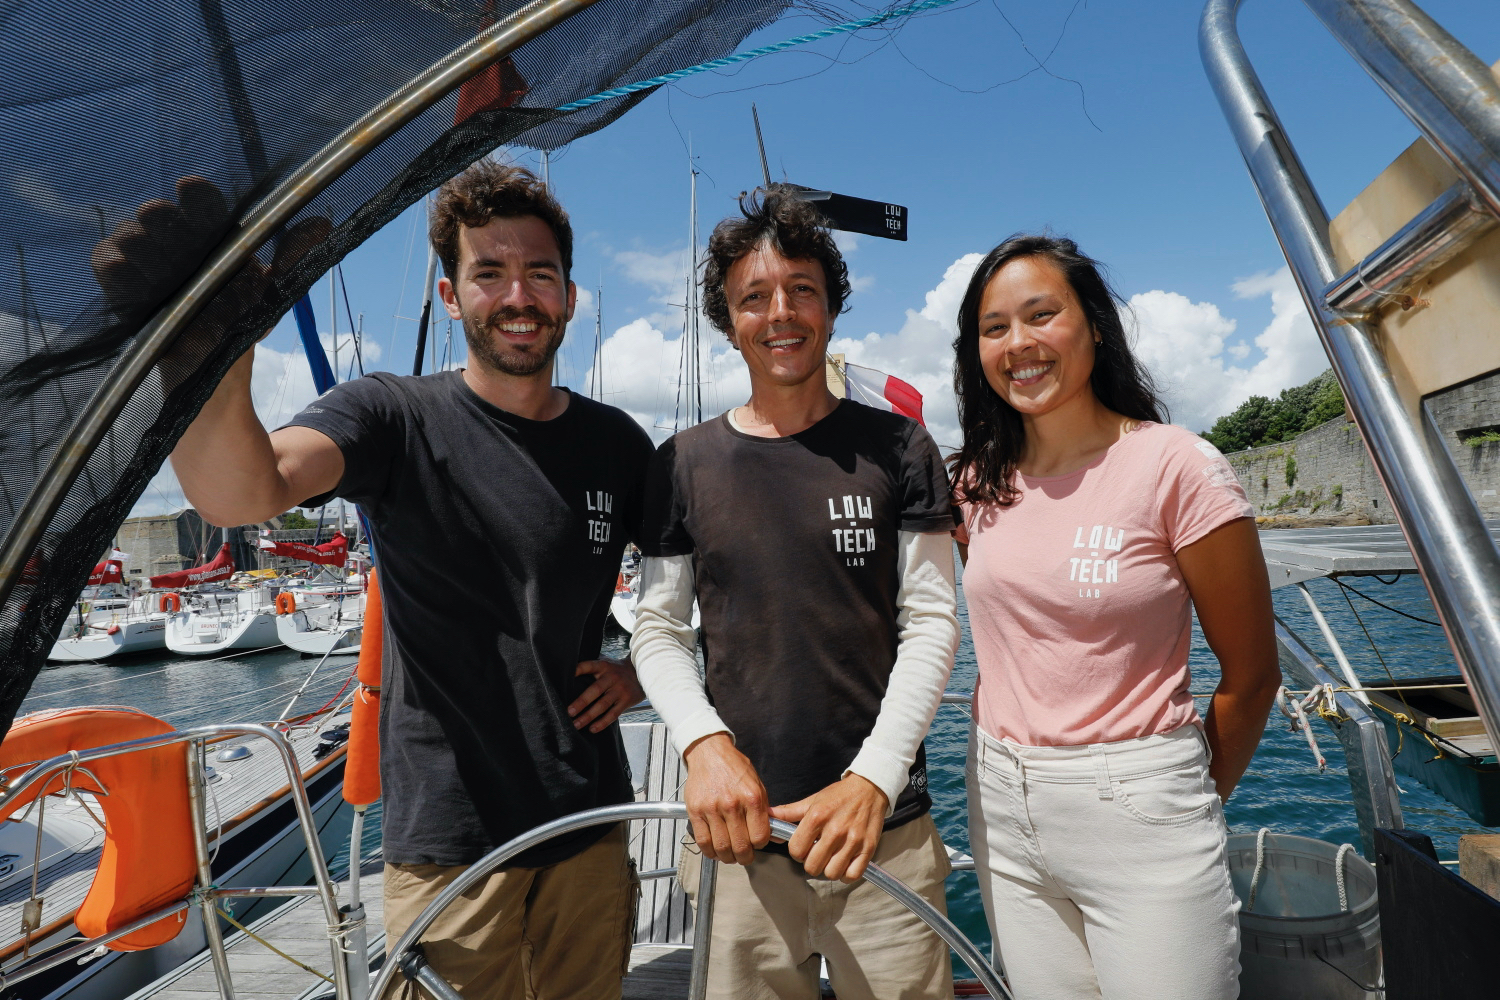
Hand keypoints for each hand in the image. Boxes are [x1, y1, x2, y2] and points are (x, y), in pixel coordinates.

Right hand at [90, 177, 329, 389]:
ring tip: (164, 273)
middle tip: (179, 242)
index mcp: (214, 240)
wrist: (214, 378)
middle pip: (159, 213)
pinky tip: (133, 273)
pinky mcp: (124, 289)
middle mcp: (179, 246)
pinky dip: (116, 265)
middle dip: (165, 221)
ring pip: (131, 234)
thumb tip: (326, 222)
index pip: (201, 203)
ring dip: (144, 247)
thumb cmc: (240, 329)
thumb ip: (292, 256)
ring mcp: (148, 265)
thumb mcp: (272, 293)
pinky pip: (107, 261)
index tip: (192, 189)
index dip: (196, 194)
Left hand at [567, 657, 643, 732]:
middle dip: (581, 702)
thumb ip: (591, 667)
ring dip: (589, 716)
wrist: (642, 671)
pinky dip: (602, 723)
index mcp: (603, 666)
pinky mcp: (626, 701)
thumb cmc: (616, 670)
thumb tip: (568, 674)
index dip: (578, 670)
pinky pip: (613, 714)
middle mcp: (612, 677)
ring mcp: (620, 690)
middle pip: (595, 690)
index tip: (566, 676)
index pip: (589, 666)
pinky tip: (592, 729)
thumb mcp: (606, 663)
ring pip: (603, 705)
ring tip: (576, 725)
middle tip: (569, 712)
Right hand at [682, 733, 769, 864]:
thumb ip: (764, 811)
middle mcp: (732, 804)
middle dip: (745, 857)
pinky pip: (703, 841)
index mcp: (752, 798)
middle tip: (744, 856)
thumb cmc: (734, 768)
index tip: (757, 844)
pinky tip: (715, 849)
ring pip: (721, 847)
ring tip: (729, 855)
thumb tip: (774, 835)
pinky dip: (710, 852)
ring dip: (727, 857)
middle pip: (741, 846)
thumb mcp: (757, 785)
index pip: (760, 837)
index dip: (760, 845)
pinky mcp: (695, 811)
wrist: (710, 753)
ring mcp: (712, 808)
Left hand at [771, 773, 887, 881]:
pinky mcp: (868, 849)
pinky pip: (852, 875)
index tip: (803, 846)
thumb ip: (789, 812)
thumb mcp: (812, 800)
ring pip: (831, 873)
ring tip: (831, 857)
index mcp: (817, 817)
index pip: (796, 850)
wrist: (870, 788)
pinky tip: (844, 863)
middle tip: (817, 853)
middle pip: (812, 866)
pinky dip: (846, 874)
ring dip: (828, 868)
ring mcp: (853, 841)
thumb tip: (767, 816)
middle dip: (811, 862)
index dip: (797, 851)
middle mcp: (835, 830)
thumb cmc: (839, 795)